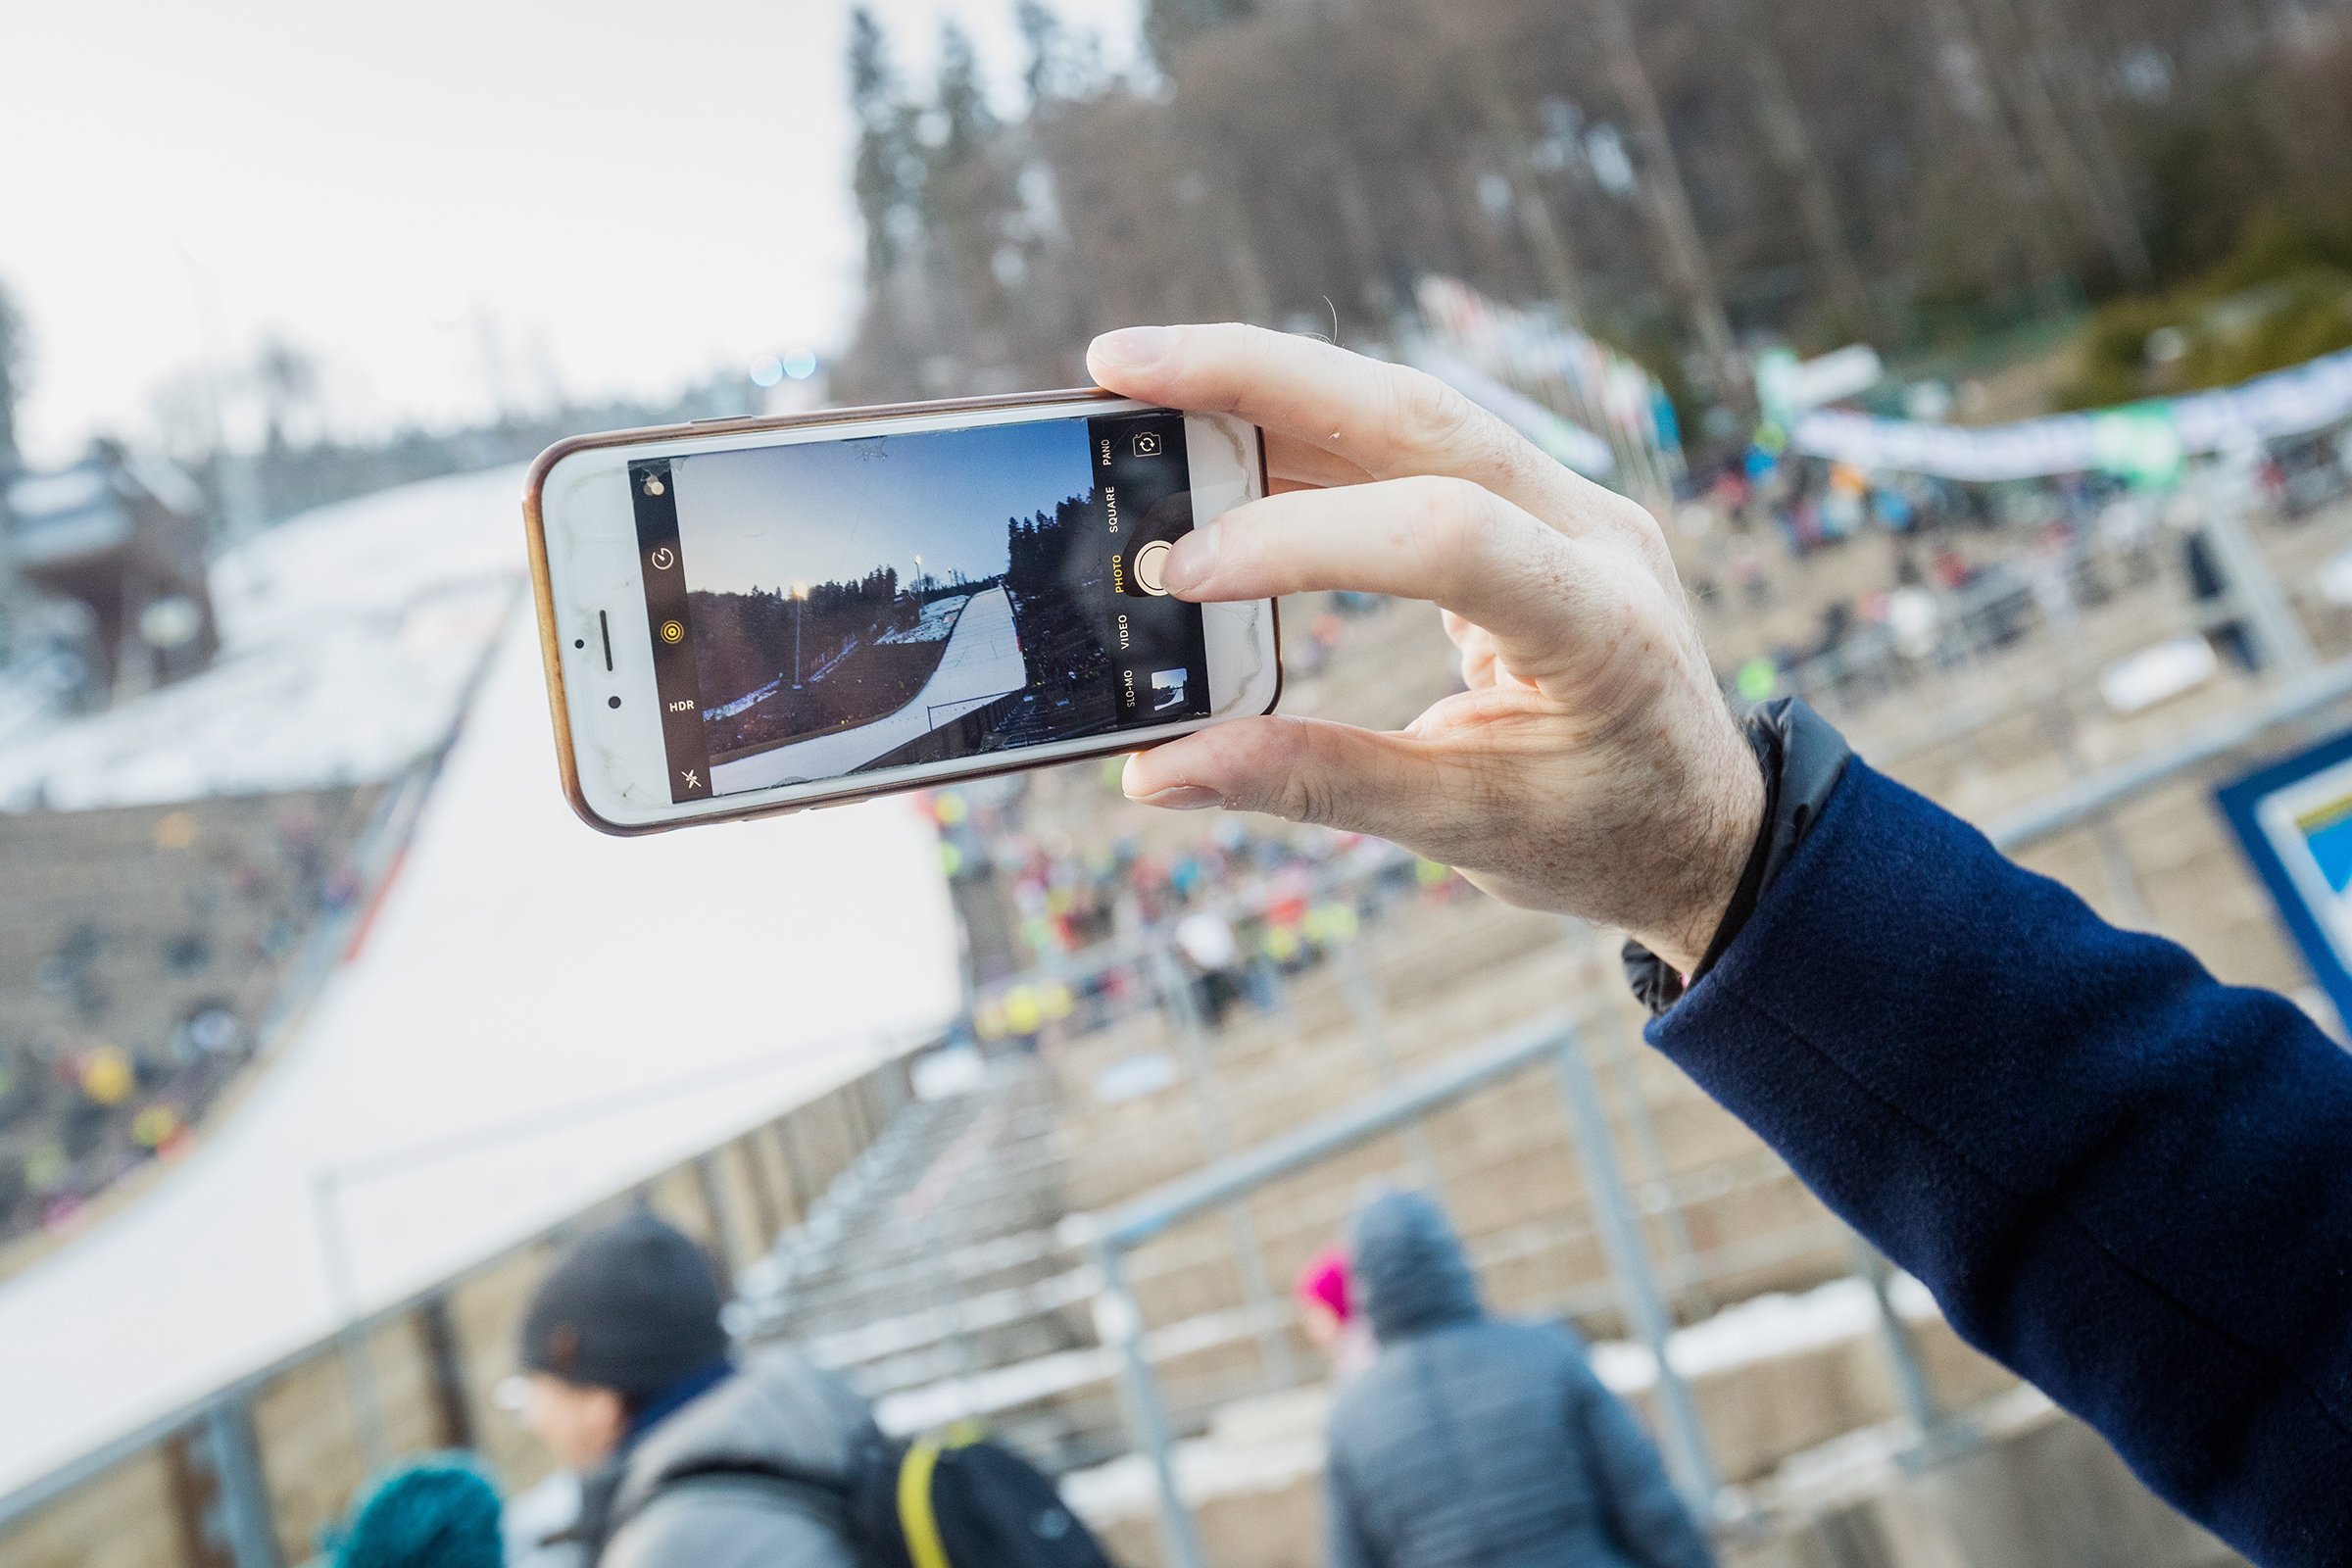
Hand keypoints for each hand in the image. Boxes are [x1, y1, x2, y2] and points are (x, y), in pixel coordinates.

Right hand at [1087, 323, 1761, 973]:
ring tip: (1137, 389)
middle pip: (1419, 413)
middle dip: (1260, 376)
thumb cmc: (1602, 836)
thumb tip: (1159, 772)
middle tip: (1121, 364)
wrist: (1709, 822)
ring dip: (1268, 389)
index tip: (1183, 573)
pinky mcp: (1530, 504)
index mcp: (1601, 621)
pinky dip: (1306, 437)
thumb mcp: (1466, 829)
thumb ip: (1315, 783)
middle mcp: (1593, 529)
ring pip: (1407, 408)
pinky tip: (1215, 439)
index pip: (1446, 536)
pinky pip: (1411, 445)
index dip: (1303, 540)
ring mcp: (1568, 501)